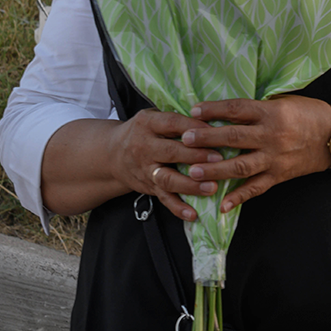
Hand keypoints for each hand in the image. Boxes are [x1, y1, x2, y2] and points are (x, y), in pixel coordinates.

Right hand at [100, 108, 216, 222]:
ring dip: (190, 184)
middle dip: (195, 156)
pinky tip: (193, 214)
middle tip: (219, 159)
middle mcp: (144, 147)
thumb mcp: (153, 117)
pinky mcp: (149, 186)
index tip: (214, 131)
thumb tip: (212, 117)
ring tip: (211, 187)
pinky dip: (178, 208)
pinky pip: (163, 198)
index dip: (193, 127)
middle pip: (170, 152)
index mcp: (147, 124)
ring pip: (167, 178)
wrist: (112, 154)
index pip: (171, 123)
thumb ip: (176, 119)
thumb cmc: (143, 132)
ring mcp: (146, 169)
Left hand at [175, 95, 330, 213]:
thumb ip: (257, 108)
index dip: (214, 110)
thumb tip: (226, 110)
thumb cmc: (309, 114)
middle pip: (233, 137)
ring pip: (240, 166)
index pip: (237, 109)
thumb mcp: (284, 102)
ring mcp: (275, 158)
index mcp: (272, 112)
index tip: (193, 111)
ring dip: (215, 170)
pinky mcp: (280, 175)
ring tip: (192, 173)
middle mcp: (272, 136)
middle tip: (185, 140)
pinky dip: (239, 198)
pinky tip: (221, 205)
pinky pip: (256, 188)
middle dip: (206, 139)